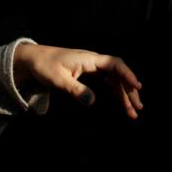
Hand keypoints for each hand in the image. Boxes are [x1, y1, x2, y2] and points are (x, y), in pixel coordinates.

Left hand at [13, 44, 142, 117]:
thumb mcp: (58, 79)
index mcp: (90, 59)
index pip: (115, 64)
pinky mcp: (89, 74)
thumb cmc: (45, 66)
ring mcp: (93, 68)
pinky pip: (108, 82)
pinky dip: (115, 92)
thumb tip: (92, 102)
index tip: (137, 87)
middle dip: (129, 91)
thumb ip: (76, 90)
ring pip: (115, 81)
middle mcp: (95, 62)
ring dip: (124, 95)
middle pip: (119, 75)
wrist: (33, 60)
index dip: (127, 75)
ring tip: (132, 112)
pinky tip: (121, 102)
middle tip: (137, 108)